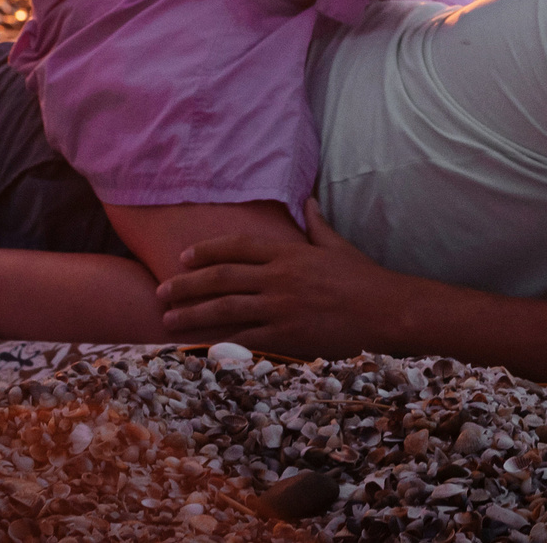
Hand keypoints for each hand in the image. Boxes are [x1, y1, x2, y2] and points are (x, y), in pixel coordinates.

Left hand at [154, 200, 398, 359]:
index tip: (183, 258)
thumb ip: (316, 224)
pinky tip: (199, 346)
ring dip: (191, 314)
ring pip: (224, 310)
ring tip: (168, 320)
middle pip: (221, 278)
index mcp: (288, 253)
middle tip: (161, 291)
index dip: (206, 251)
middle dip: (186, 285)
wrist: (385, 312)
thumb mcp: (337, 245)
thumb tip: (308, 200)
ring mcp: (280, 308)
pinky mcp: (286, 336)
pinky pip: (245, 339)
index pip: (237, 247)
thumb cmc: (363, 278)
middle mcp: (278, 278)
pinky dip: (219, 342)